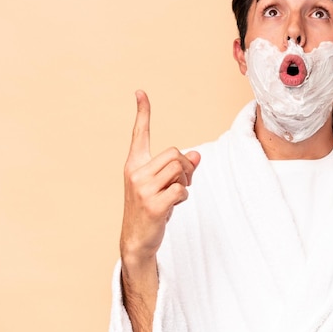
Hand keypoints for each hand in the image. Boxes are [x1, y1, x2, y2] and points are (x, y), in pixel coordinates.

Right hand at [120, 90, 200, 262]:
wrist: (136, 240)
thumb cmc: (151, 209)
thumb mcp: (162, 185)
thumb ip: (179, 169)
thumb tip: (198, 156)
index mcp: (134, 165)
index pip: (139, 134)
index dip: (142, 113)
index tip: (140, 92)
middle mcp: (135, 173)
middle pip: (174, 153)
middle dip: (186, 166)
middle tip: (184, 181)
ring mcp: (143, 189)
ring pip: (179, 169)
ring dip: (186, 181)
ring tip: (176, 193)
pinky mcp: (153, 204)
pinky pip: (181, 189)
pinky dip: (183, 196)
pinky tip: (173, 205)